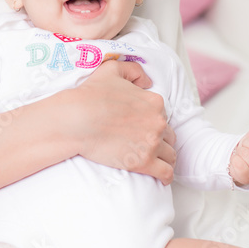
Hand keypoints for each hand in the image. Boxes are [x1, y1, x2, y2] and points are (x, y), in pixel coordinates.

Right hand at [66, 60, 176, 184]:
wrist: (78, 119)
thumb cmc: (91, 95)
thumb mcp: (112, 70)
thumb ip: (134, 71)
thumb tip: (147, 82)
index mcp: (154, 102)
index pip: (163, 115)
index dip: (154, 122)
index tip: (144, 128)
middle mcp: (158, 122)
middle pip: (168, 135)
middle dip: (161, 140)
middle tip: (148, 145)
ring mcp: (153, 143)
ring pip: (170, 154)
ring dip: (165, 157)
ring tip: (157, 162)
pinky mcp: (144, 163)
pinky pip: (166, 173)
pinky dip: (166, 176)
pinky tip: (162, 178)